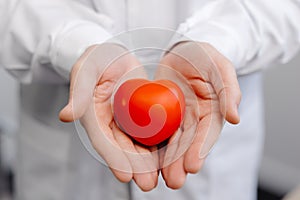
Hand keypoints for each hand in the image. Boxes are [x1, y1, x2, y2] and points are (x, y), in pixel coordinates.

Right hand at [59, 43, 158, 190]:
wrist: (115, 55)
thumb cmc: (97, 60)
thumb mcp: (86, 71)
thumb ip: (78, 93)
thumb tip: (65, 116)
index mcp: (93, 116)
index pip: (103, 141)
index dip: (114, 158)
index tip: (125, 175)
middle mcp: (109, 123)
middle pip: (122, 149)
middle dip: (134, 167)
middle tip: (147, 183)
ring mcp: (125, 121)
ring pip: (136, 145)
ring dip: (147, 163)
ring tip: (158, 177)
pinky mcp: (139, 115)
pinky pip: (148, 132)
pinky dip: (157, 145)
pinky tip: (167, 156)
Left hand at [157, 42, 240, 188]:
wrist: (182, 51)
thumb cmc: (203, 56)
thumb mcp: (219, 67)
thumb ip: (229, 90)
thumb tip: (235, 117)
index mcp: (212, 110)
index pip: (208, 133)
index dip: (201, 149)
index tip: (193, 166)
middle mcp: (195, 117)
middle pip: (189, 143)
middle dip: (182, 163)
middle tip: (175, 181)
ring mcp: (178, 117)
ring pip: (173, 142)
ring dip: (168, 161)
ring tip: (162, 178)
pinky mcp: (161, 113)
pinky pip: (156, 130)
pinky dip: (153, 145)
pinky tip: (147, 159)